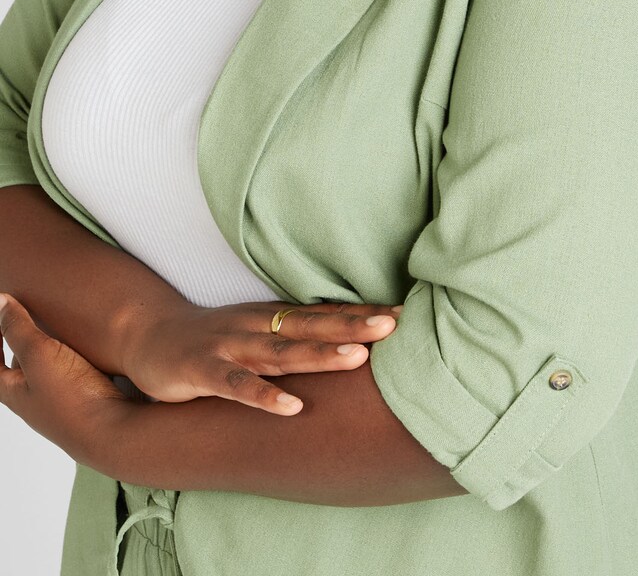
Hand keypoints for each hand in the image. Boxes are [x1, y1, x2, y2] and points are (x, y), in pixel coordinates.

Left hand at [0, 293, 132, 466]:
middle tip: (26, 317)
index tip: (0, 315)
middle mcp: (33, 398)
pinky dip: (71, 356)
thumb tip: (0, 303)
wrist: (112, 429)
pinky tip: (86, 346)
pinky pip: (70, 372)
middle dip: (19, 341)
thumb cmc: (72, 398)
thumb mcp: (39, 354)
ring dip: (49, 348)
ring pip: (47, 368)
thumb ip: (18, 328)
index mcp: (13, 391)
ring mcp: (58, 400)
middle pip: (17, 366)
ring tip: (58, 327)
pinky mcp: (83, 398)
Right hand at [119, 298, 403, 415]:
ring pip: (281, 352)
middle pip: (313, 325)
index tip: (406, 314)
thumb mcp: (259, 331)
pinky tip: (291, 406)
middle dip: (354, 324)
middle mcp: (258, 327)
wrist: (148, 336)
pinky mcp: (202, 371)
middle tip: (394, 324)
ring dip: (319, 354)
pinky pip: (237, 385)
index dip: (364, 313)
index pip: (327, 313)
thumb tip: (351, 339)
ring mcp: (230, 347)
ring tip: (357, 358)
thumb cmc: (215, 339)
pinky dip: (264, 395)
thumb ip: (298, 335)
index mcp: (274, 318)